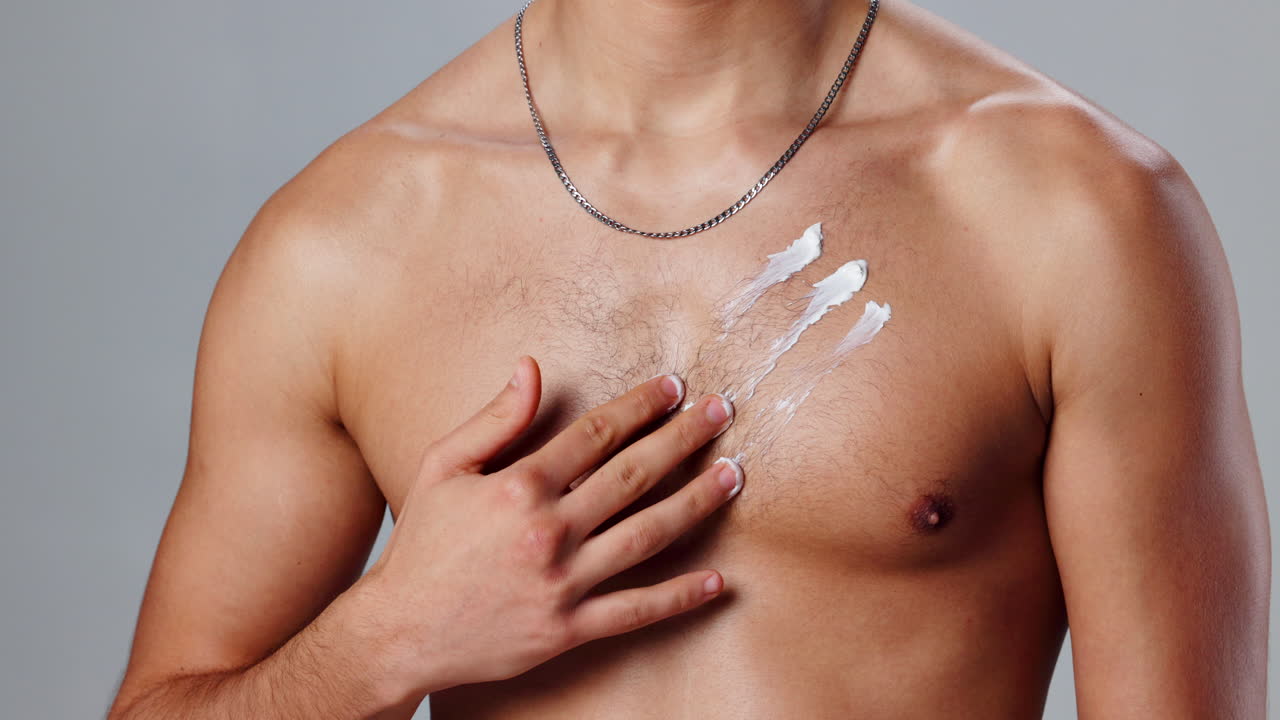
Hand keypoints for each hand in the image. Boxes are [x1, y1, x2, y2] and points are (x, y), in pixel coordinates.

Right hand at [360, 356, 742, 699]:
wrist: (401, 630)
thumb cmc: (423, 544)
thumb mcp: (444, 467)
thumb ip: (495, 418)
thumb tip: (531, 367)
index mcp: (519, 486)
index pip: (596, 434)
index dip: (640, 406)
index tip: (674, 387)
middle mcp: (547, 530)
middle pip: (633, 476)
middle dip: (683, 439)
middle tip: (721, 413)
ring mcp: (562, 582)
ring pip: (646, 535)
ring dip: (696, 502)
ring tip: (733, 475)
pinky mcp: (568, 628)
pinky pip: (635, 610)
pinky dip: (679, 596)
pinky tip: (717, 579)